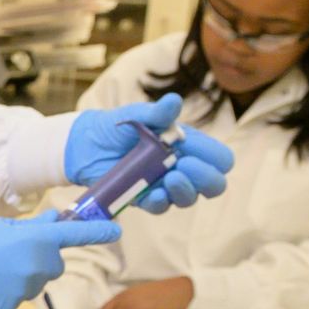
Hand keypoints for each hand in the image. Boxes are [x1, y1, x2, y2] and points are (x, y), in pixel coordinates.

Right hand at [0, 211, 120, 308]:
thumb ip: (29, 228)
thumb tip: (52, 221)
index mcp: (34, 241)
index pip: (74, 236)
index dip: (98, 232)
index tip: (116, 229)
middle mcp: (36, 268)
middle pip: (52, 266)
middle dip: (40, 261)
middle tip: (11, 255)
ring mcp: (24, 292)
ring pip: (31, 285)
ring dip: (19, 278)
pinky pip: (12, 301)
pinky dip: (1, 295)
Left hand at [63, 94, 233, 213]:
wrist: (88, 143)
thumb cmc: (120, 126)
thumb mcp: (138, 115)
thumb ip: (157, 112)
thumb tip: (173, 100)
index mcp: (190, 146)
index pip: (220, 159)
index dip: (214, 159)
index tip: (194, 150)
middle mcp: (183, 168)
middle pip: (213, 185)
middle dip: (206, 178)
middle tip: (187, 166)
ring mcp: (165, 185)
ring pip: (189, 198)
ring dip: (185, 190)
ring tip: (172, 178)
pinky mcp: (145, 198)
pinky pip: (160, 207)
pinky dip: (161, 201)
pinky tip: (157, 192)